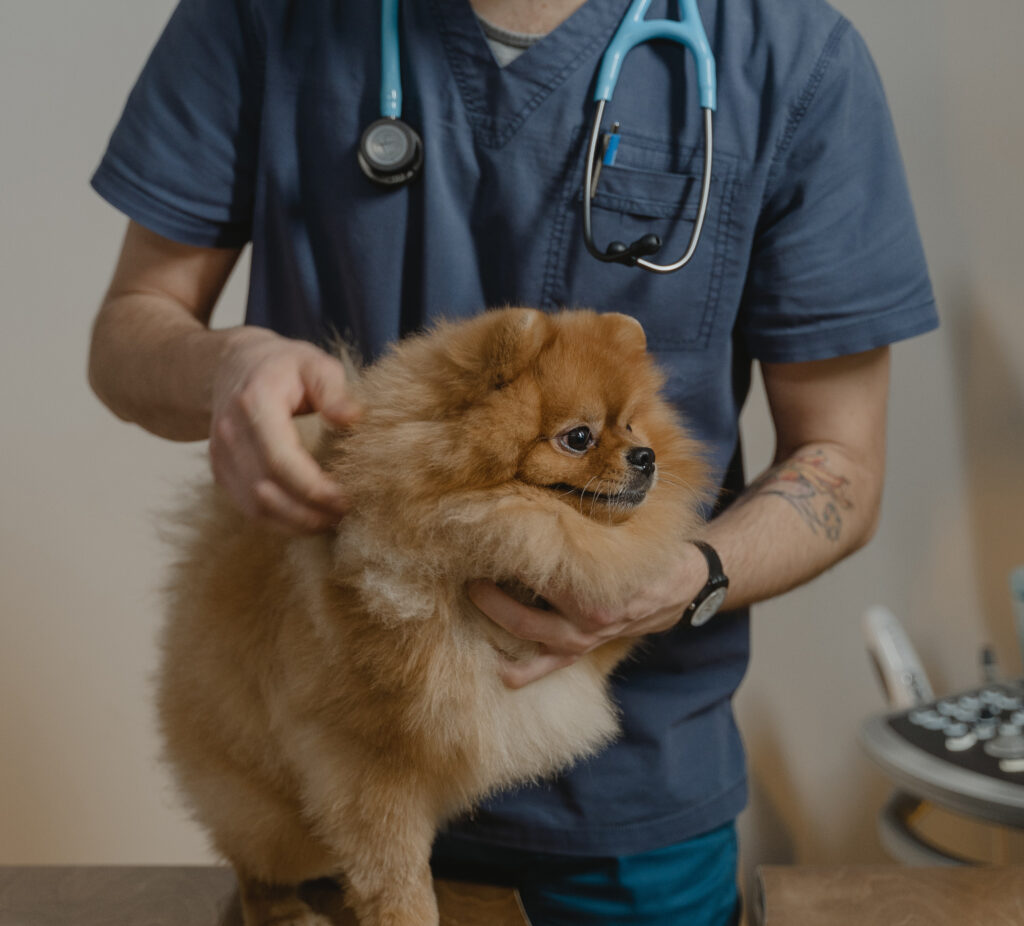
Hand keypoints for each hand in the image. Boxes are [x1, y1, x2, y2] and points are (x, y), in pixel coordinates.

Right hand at [208, 329, 361, 532]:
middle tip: (345, 514)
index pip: (280, 460)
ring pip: (255, 507)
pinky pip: (248, 508)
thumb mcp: (314, 364)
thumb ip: (334, 390)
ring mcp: (220, 455)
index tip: (346, 499)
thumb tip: (352, 418)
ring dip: (295, 522)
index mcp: (254, 403)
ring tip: (331, 520)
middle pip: (266, 491)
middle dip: (308, 512)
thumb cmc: (282, 366)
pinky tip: (309, 518)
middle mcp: (230, 433)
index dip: (314, 488)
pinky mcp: (221, 471)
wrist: (232, 365)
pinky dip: (280, 520)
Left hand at [468, 543, 708, 688]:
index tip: (482, 536)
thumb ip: (587, 522)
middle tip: (469, 573)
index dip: (507, 555)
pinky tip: (500, 672)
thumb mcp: (622, 532)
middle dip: (489, 596)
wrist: (681, 585)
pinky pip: (549, 666)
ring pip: (529, 639)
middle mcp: (586, 621)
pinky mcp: (585, 649)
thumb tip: (539, 497)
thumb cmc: (648, 552)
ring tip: (473, 600)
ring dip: (497, 623)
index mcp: (593, 591)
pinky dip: (525, 670)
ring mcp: (584, 640)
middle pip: (522, 614)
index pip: (538, 573)